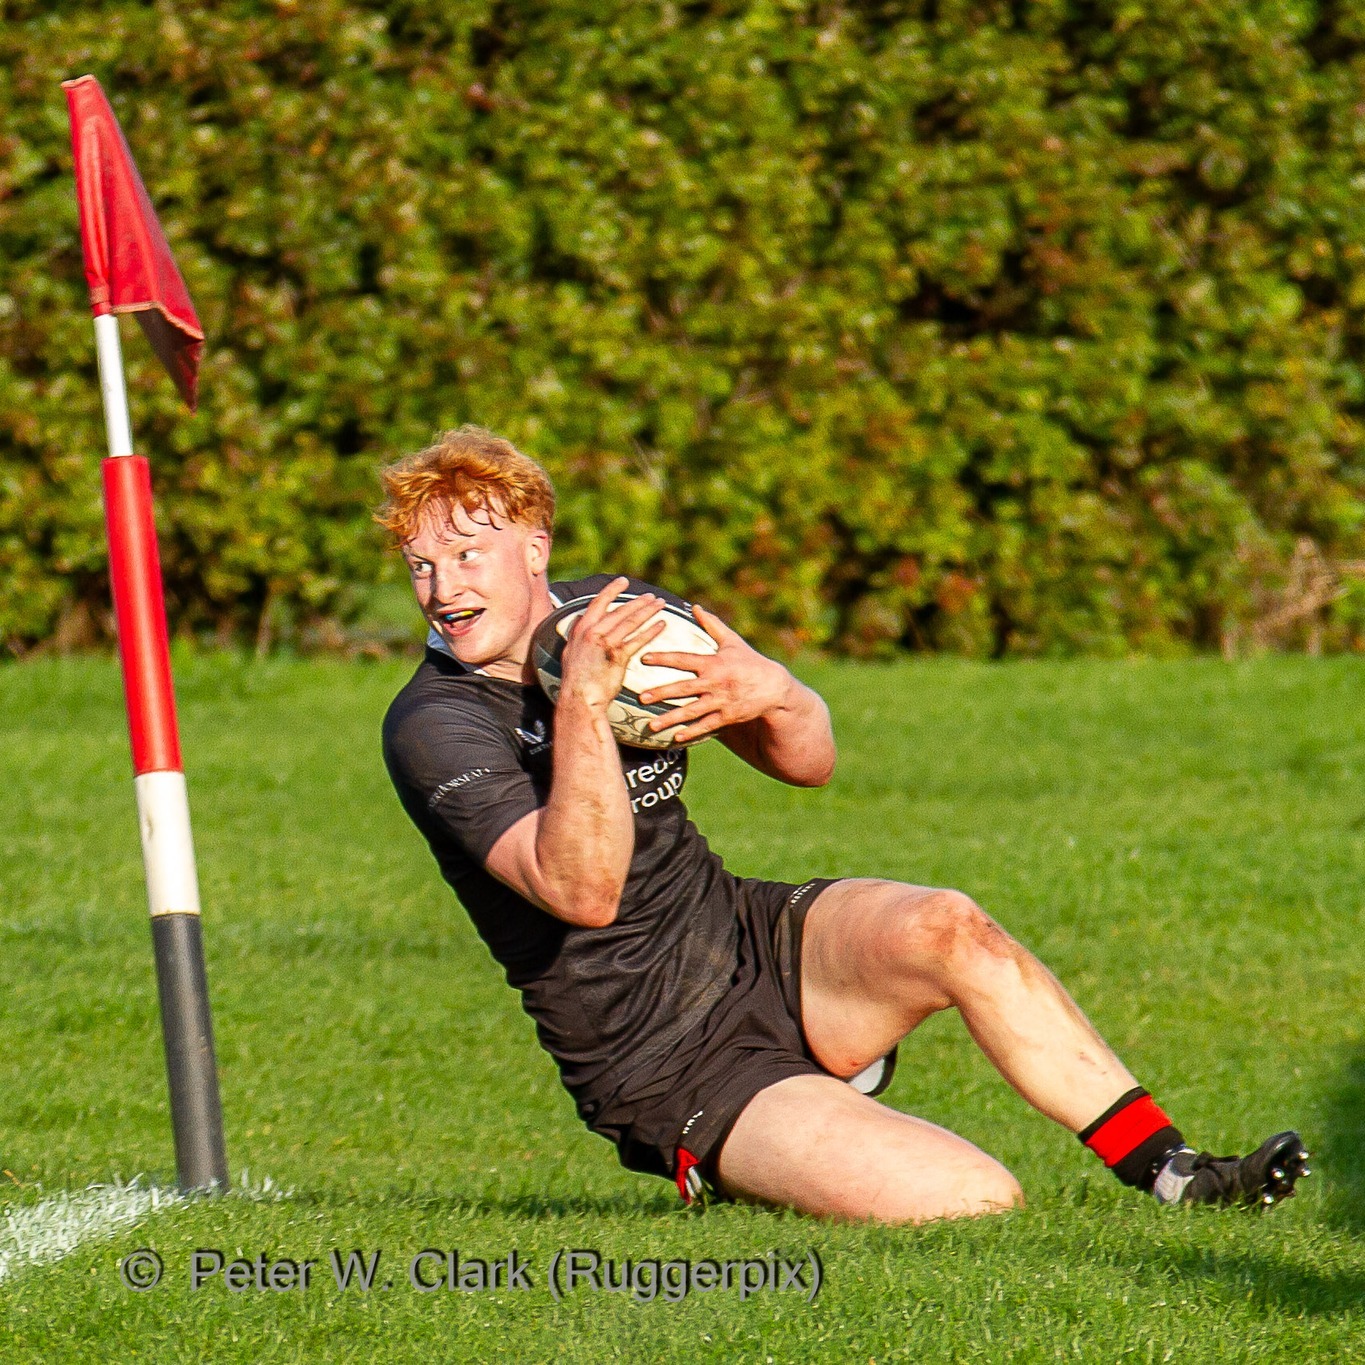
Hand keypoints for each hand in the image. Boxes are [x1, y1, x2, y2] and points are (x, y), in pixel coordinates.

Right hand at [559, 578, 667, 711]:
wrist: (579, 699)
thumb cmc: (576, 680)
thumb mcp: (571, 652)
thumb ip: (578, 635)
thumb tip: (580, 622)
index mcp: (581, 630)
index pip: (598, 603)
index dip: (611, 590)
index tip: (623, 581)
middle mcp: (592, 633)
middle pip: (619, 611)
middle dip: (638, 602)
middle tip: (651, 595)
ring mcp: (605, 643)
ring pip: (630, 621)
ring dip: (648, 611)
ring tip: (660, 604)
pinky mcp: (618, 656)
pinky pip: (638, 640)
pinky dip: (651, 631)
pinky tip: (662, 625)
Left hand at [637, 604, 792, 743]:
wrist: (774, 687)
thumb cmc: (750, 661)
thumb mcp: (732, 641)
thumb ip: (712, 625)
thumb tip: (695, 606)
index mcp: (713, 663)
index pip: (683, 659)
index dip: (663, 658)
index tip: (644, 658)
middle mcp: (715, 682)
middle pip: (683, 689)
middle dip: (661, 693)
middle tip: (641, 698)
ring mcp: (721, 701)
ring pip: (691, 711)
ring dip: (670, 719)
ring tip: (651, 725)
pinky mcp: (727, 717)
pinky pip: (706, 726)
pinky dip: (692, 732)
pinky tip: (676, 738)